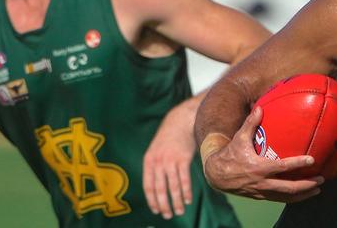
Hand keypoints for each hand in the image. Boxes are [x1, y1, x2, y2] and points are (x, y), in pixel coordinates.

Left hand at [143, 98, 198, 219]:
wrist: (180, 121)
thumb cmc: (169, 138)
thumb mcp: (156, 150)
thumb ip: (154, 166)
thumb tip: (156, 187)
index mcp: (148, 161)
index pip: (148, 186)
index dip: (152, 200)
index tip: (156, 210)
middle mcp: (158, 162)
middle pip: (160, 189)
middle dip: (164, 205)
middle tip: (168, 215)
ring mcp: (170, 160)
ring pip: (173, 187)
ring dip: (177, 202)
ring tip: (179, 211)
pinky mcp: (183, 159)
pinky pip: (184, 180)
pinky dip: (186, 192)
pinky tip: (188, 200)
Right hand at [203, 106, 323, 202]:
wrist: (217, 175)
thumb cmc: (230, 153)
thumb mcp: (239, 137)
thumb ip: (250, 123)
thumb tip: (260, 107)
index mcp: (259, 168)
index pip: (282, 167)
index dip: (298, 164)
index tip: (312, 160)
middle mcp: (262, 183)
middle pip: (289, 188)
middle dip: (307, 185)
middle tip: (322, 179)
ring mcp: (262, 192)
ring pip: (286, 197)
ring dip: (303, 195)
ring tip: (317, 190)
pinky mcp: (260, 197)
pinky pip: (280, 199)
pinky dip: (292, 198)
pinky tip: (302, 194)